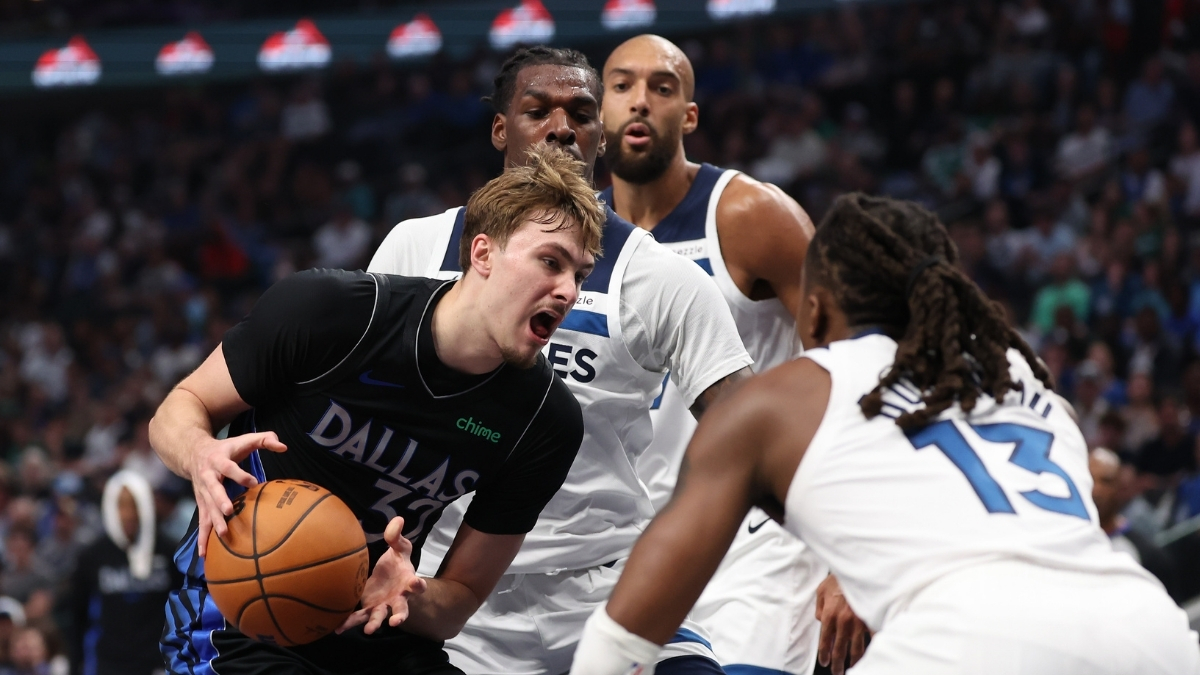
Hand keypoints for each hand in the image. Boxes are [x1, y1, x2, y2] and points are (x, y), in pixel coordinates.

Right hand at [191, 431, 286, 556]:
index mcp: (219, 460)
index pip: (229, 467)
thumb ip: (265, 439)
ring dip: (213, 521)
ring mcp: (202, 492)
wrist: (193, 452)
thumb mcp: (244, 439)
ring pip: (207, 507)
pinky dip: (202, 537)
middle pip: (213, 489)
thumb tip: (283, 446)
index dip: (240, 474)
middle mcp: (208, 476)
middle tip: (228, 511)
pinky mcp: (201, 503)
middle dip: (220, 500)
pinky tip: (204, 553)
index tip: (253, 482)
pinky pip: (201, 521)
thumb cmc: (226, 448)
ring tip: (223, 535)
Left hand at [337, 517, 427, 634]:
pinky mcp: (368, 608)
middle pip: (401, 609)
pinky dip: (349, 623)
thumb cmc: (397, 563)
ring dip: (374, 624)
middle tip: (396, 621)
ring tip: (369, 631)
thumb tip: (398, 519)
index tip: (417, 583)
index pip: (417, 585)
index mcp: (408, 582)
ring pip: (379, 617)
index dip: (418, 585)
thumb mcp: (400, 548)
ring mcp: (383, 606)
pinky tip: (338, 628)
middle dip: (400, 615)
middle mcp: (398, 598)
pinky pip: (358, 617)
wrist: (389, 579)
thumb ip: (397, 536)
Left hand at [815, 574, 867, 674]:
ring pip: (857, 648)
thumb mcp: (820, 591)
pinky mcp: (871, 619)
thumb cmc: (838, 578)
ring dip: (855, 660)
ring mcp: (858, 622)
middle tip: (837, 672)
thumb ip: (818, 608)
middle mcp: (843, 622)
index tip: (825, 662)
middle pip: (840, 649)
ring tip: (853, 667)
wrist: (858, 568)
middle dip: (838, 664)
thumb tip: (820, 622)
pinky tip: (874, 654)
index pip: (825, 641)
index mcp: (829, 615)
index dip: (824, 654)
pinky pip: (873, 638)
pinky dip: (873, 647)